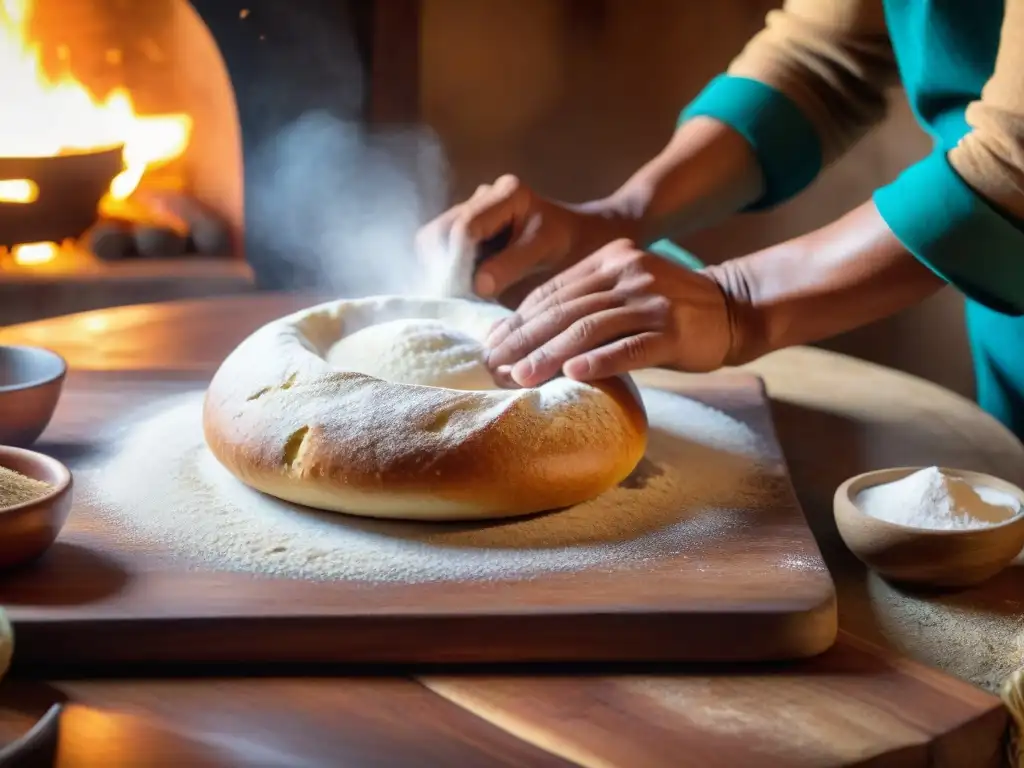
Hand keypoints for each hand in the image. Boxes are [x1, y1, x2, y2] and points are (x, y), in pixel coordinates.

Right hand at [416, 175, 634, 301]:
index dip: (458, 264)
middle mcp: (483, 196)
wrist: (581, 240)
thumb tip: (477, 285)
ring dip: (440, 272)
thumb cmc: (571, 245)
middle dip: (442, 268)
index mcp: (507, 193)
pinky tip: (461, 293)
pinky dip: (445, 273)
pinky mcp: (464, 231)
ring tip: (460, 299)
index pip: (465, 228)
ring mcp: (470, 211)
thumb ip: (513, 264)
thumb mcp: (548, 252)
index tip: (463, 295)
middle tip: (457, 301)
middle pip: (438, 232)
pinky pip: (440, 252)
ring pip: (432, 242)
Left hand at [484, 239, 733, 387]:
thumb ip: (586, 302)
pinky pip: (629, 348)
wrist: (734, 307)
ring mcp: (651, 302)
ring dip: (548, 355)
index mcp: (609, 259)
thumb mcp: (625, 289)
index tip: (490, 344)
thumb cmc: (669, 307)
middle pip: (563, 310)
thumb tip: (528, 336)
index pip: (552, 291)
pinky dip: (598, 361)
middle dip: (522, 340)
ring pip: (588, 329)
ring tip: (519, 377)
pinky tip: (572, 375)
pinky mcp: (672, 331)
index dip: (517, 319)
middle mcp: (627, 274)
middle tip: (492, 365)